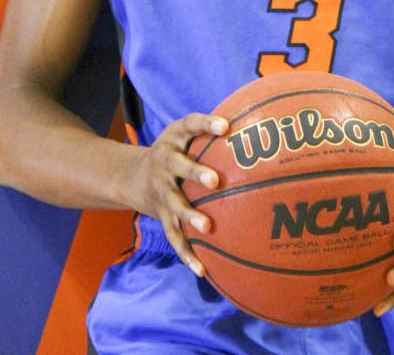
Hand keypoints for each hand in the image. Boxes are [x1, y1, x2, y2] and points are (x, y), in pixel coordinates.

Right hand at [130, 112, 228, 275]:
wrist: (133, 177)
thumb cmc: (176, 150)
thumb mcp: (186, 133)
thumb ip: (213, 130)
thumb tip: (260, 125)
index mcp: (174, 138)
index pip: (190, 125)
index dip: (206, 124)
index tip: (225, 126)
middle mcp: (164, 163)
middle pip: (178, 166)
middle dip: (195, 173)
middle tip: (215, 180)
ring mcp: (161, 191)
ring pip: (174, 204)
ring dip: (190, 216)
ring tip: (207, 227)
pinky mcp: (162, 216)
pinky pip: (174, 236)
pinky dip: (187, 253)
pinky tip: (202, 269)